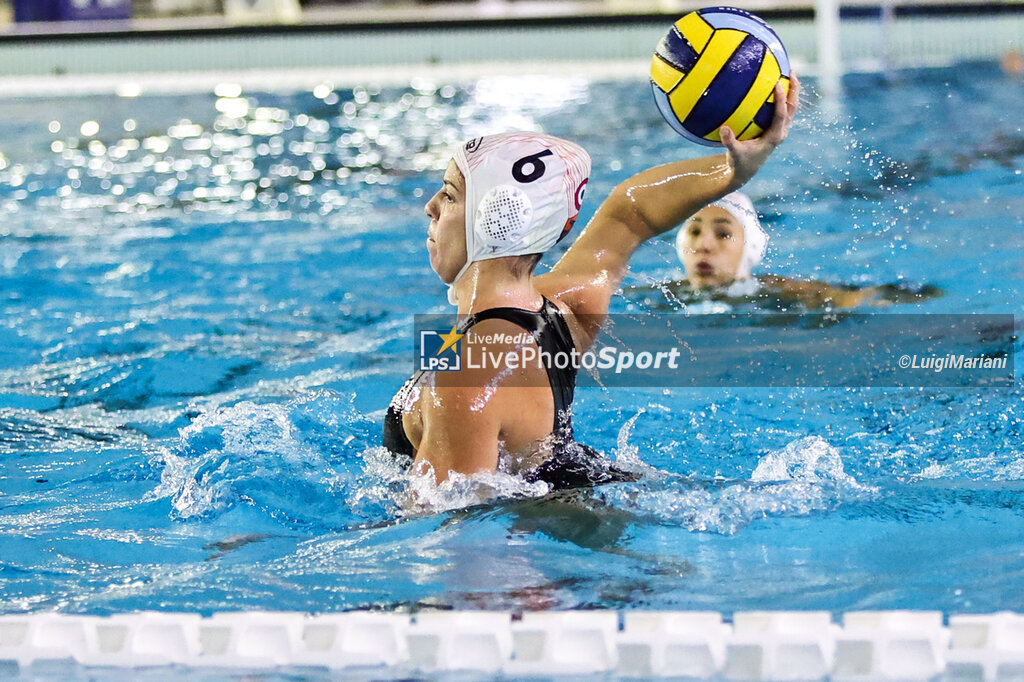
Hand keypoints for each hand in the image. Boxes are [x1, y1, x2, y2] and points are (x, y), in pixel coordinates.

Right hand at [721, 72, 800, 188]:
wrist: (746, 171)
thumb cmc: (740, 161)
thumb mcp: (734, 153)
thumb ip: (729, 141)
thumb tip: (724, 128)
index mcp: (774, 137)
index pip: (781, 115)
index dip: (781, 99)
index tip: (777, 84)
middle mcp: (781, 132)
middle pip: (792, 108)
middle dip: (794, 90)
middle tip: (791, 72)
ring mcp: (781, 130)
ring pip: (791, 108)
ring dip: (792, 91)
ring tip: (789, 74)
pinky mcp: (777, 128)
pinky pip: (783, 109)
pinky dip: (783, 97)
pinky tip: (775, 85)